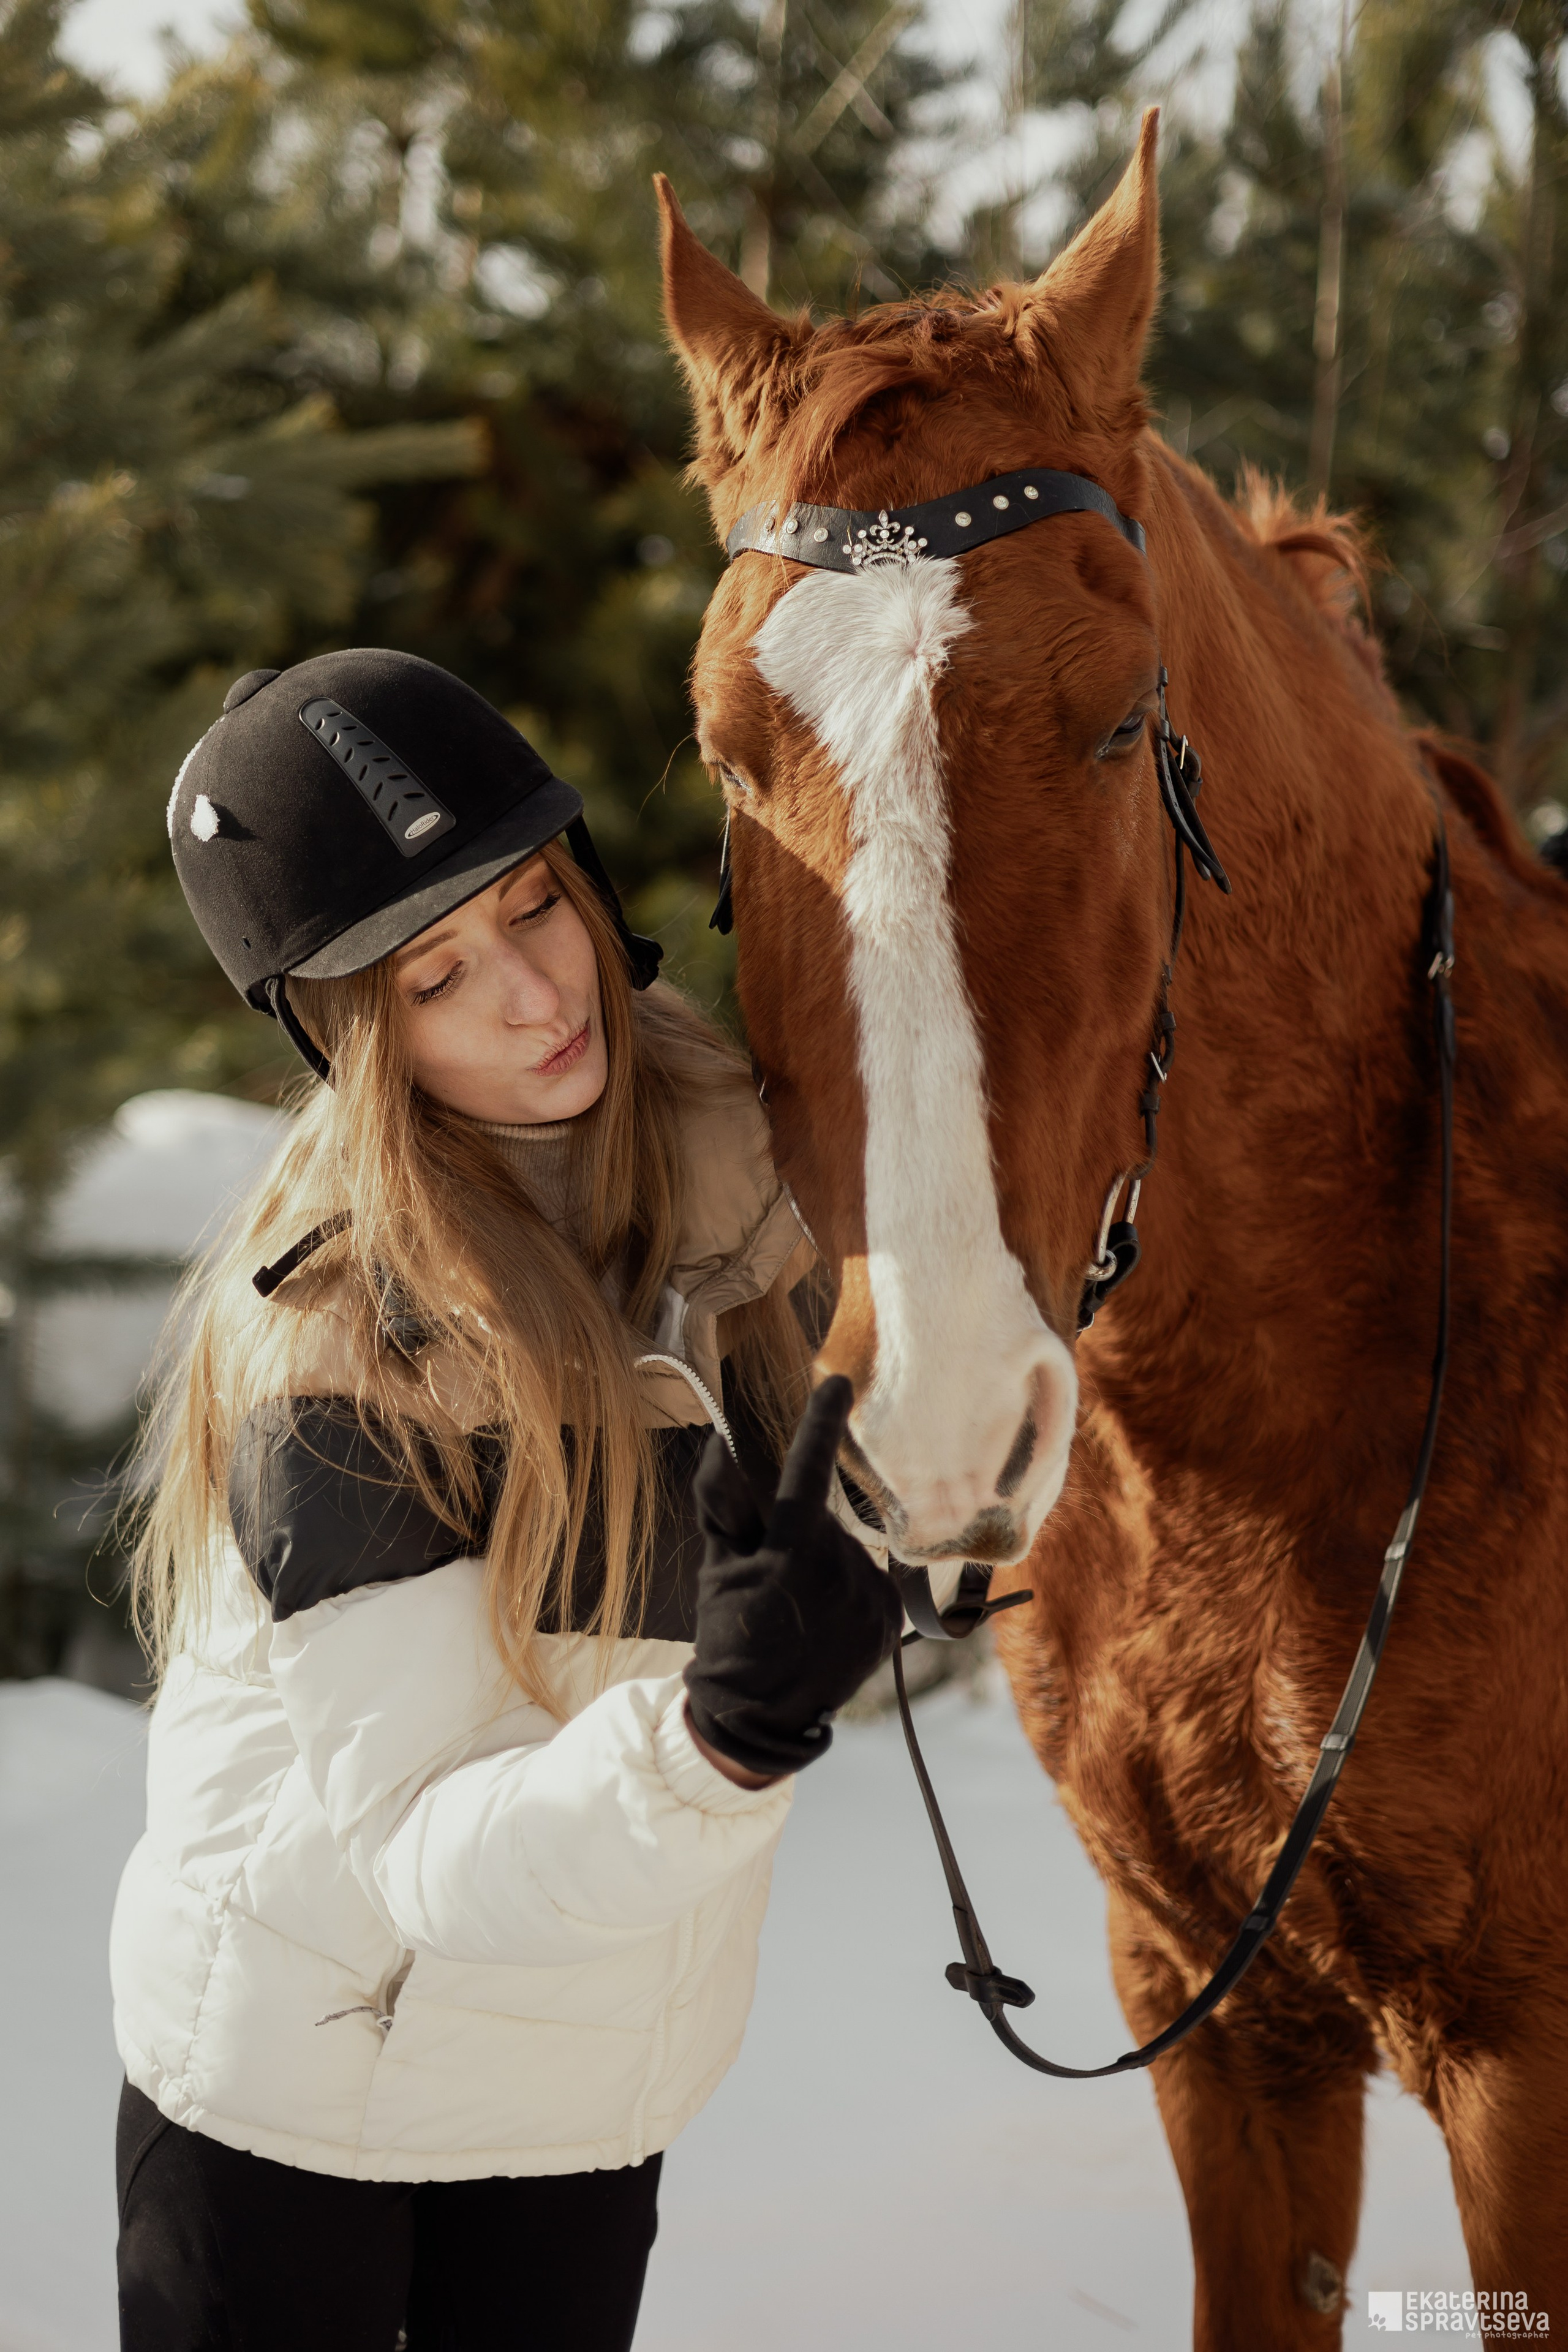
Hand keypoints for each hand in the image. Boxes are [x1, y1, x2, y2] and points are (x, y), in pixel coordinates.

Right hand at [684, 1376, 902, 1777]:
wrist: (759, 1715)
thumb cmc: (729, 1633)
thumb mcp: (717, 1567)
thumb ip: (721, 1505)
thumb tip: (719, 1445)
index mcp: (790, 1548)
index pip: (806, 1470)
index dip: (821, 1422)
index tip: (838, 1383)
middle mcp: (838, 1568)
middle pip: (825, 1522)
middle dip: (801, 1537)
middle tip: (776, 1582)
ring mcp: (869, 1597)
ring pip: (851, 1553)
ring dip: (828, 1568)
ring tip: (801, 1610)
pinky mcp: (889, 1621)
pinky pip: (874, 1585)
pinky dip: (850, 1594)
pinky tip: (825, 1623)